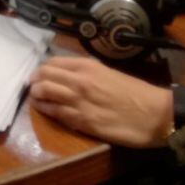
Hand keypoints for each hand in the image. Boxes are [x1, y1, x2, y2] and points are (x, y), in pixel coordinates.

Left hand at [28, 54, 173, 147]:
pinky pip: (57, 113)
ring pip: (46, 93)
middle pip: (45, 76)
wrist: (153, 114)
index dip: (42, 68)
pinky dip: (47, 110)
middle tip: (32, 85)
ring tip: (34, 97)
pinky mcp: (83, 122)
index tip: (38, 73)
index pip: (53, 63)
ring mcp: (79, 101)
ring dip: (36, 95)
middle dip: (35, 80)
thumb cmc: (134, 91)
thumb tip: (68, 74)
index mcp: (86, 65)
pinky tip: (44, 109)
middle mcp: (79, 80)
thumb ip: (86, 71)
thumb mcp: (107, 72)